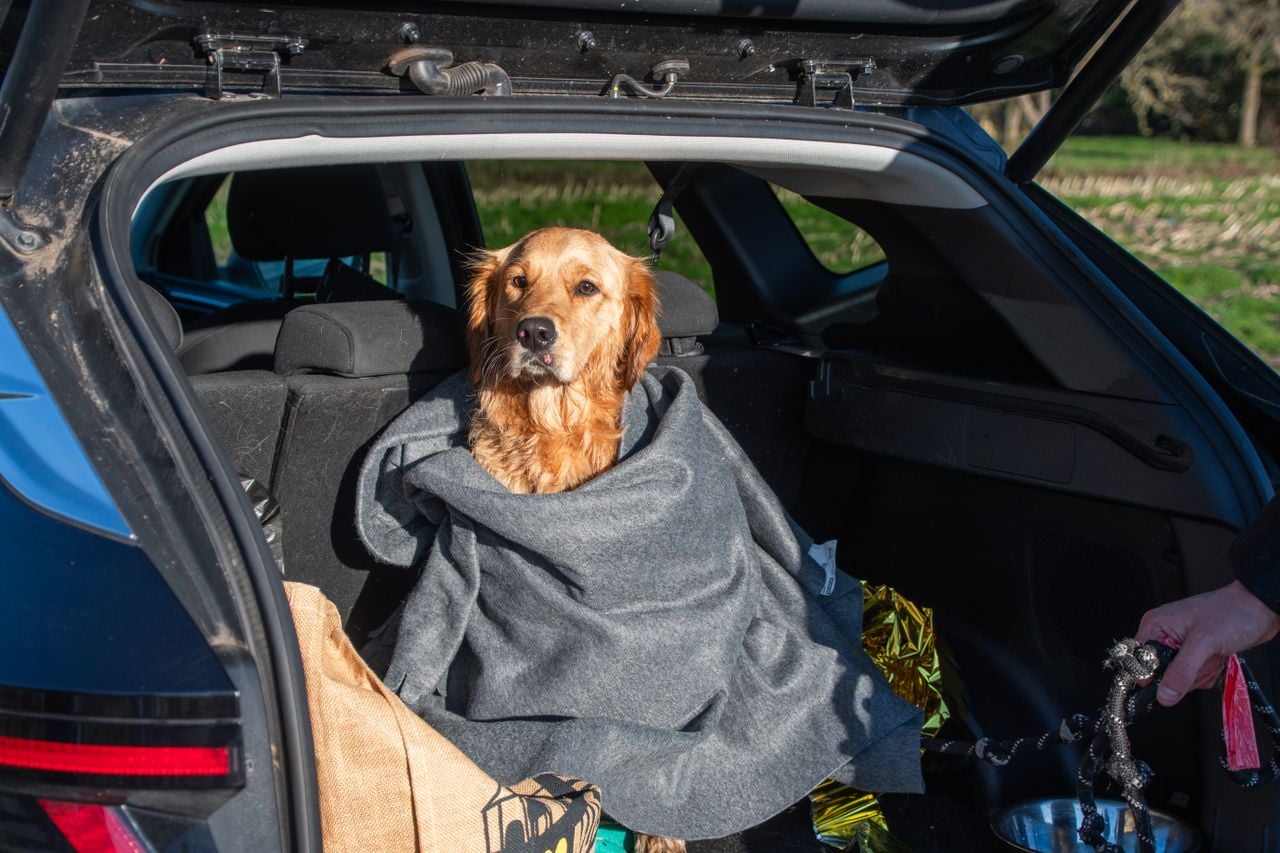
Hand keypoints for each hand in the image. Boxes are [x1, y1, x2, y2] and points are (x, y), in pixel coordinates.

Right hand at [1136, 580, 1279, 706]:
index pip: (1140, 660)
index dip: (1154, 675)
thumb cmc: (1232, 613)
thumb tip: (1164, 695)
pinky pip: (1194, 675)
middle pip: (1161, 673)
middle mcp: (1164, 634)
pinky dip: (1208, 672)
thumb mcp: (1204, 643)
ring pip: (1180, 677)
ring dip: (1201, 672)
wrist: (1260, 610)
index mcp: (1155, 625)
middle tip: (1202, 658)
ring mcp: (1181, 644)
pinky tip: (1217, 657)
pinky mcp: (1196, 653)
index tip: (1173, 680)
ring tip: (1213, 654)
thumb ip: (1181, 671)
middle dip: (1187, 673)